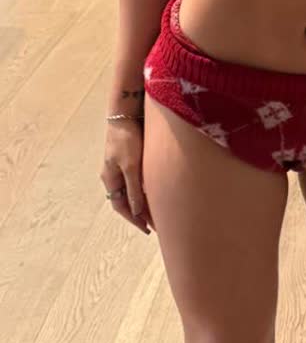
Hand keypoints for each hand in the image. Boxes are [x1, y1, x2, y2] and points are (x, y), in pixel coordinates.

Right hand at [101, 120, 153, 234]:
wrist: (126, 113)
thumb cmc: (126, 139)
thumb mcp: (131, 166)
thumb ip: (133, 189)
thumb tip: (137, 211)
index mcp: (110, 179)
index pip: (121, 206)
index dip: (134, 219)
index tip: (147, 229)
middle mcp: (114, 175)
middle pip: (126, 201)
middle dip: (140, 214)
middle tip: (156, 225)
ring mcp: (121, 166)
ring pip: (132, 191)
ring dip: (144, 202)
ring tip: (159, 212)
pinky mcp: (131, 158)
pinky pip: (137, 180)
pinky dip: (146, 190)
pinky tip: (157, 192)